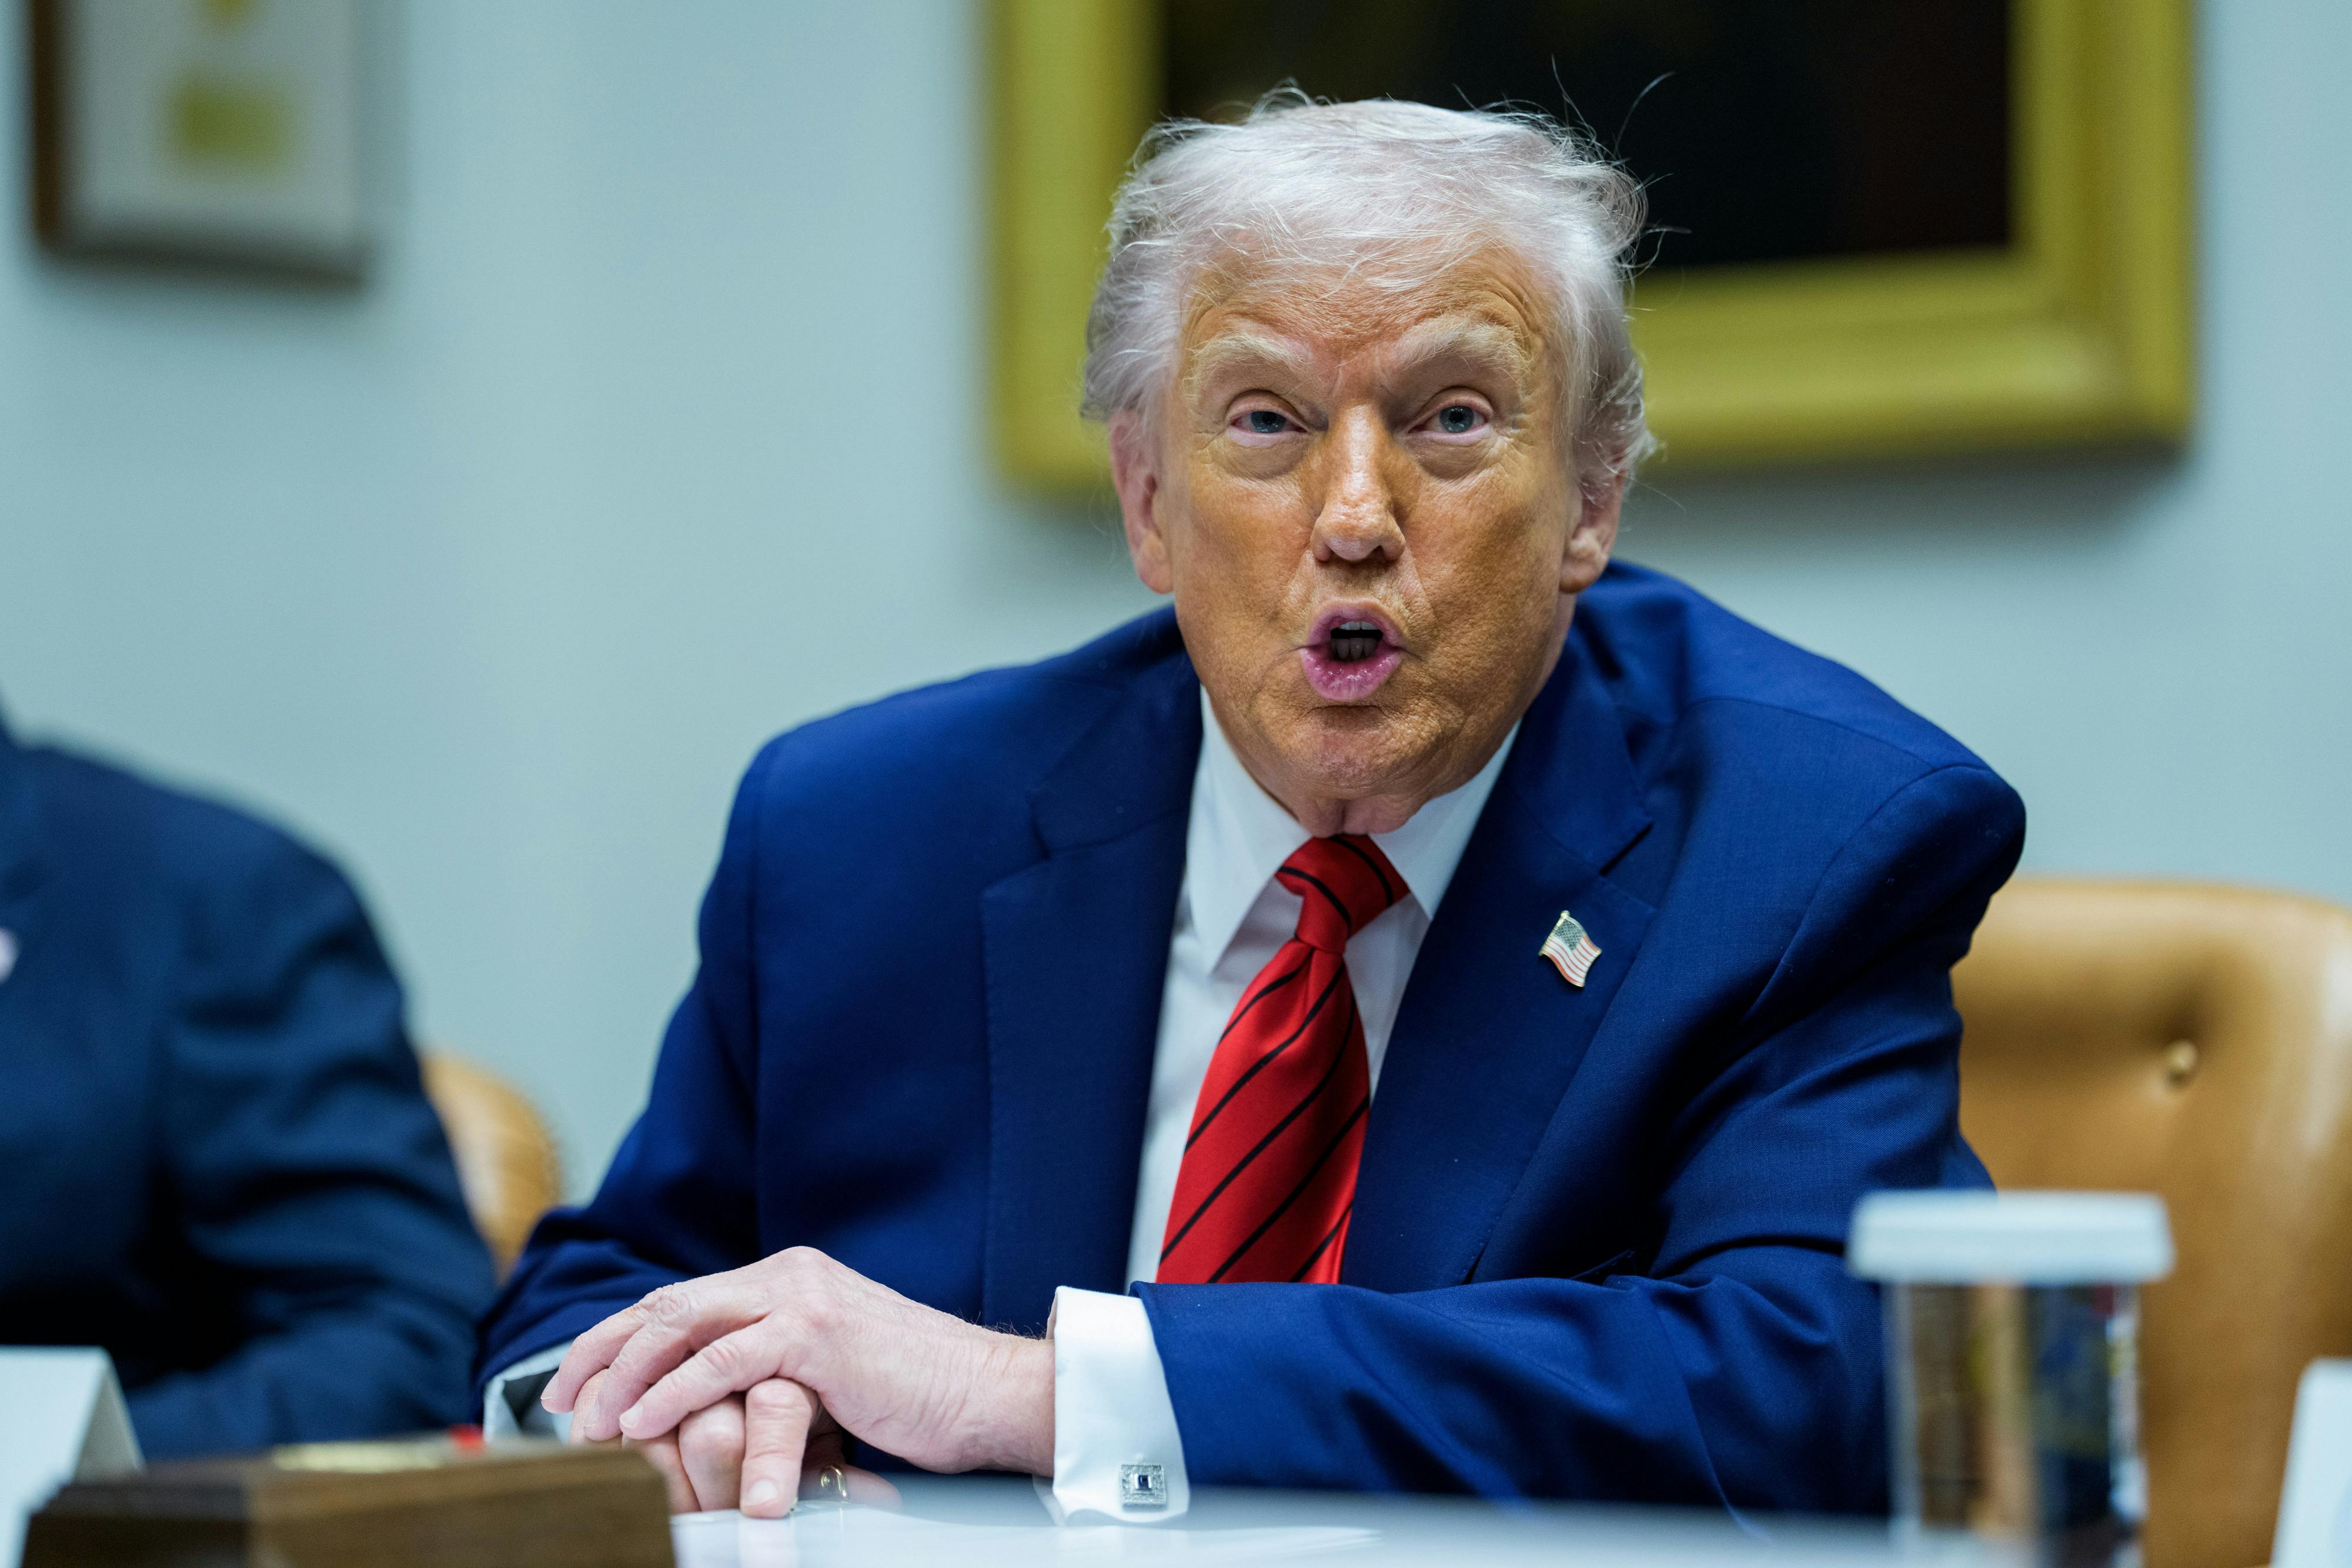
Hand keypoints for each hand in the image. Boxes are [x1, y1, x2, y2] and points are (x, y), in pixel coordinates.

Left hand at [544, 1248, 1053, 1493]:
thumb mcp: (827, 1372)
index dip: (617, 1340)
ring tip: (589, 1421)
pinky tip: (641, 1423)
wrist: (987, 1391)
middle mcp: (787, 1273)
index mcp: (787, 1278)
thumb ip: (772, 1368)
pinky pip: (723, 1361)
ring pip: (683, 1324)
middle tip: (559, 1401)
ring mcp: (801, 1297)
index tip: (572, 1384)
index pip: (680, 1302)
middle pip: (666, 1304)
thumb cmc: (915, 1395)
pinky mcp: (817, 1333)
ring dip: (624, 1376)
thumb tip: (711, 1403)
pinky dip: (671, 1392)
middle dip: (601, 1353)